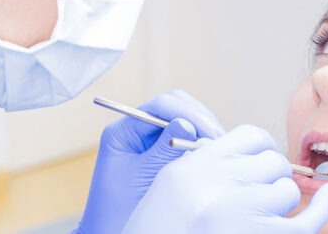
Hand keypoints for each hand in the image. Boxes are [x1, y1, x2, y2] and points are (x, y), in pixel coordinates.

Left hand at [74, 90, 224, 233]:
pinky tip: (208, 155)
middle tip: (217, 139)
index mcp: (122, 131)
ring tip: (215, 149)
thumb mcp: (144, 175)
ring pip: (182, 120)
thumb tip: (187, 123)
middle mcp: (135, 131)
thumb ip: (165, 149)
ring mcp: (149, 142)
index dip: (188, 114)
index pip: (160, 106)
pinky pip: (184, 139)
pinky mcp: (161, 154)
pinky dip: (198, 143)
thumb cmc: (120, 208)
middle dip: (198, 118)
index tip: (208, 133)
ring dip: (201, 130)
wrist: (110, 231)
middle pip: (174, 106)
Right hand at [122, 125, 327, 233]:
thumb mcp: (173, 187)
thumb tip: (256, 154)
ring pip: (285, 190)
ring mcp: (243, 214)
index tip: (257, 162)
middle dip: (268, 177)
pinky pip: (308, 220)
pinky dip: (324, 207)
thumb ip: (209, 166)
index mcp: (193, 168)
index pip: (250, 136)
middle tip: (250, 197)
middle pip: (272, 161)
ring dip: (277, 202)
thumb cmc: (160, 230)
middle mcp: (219, 186)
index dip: (260, 148)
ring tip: (251, 219)